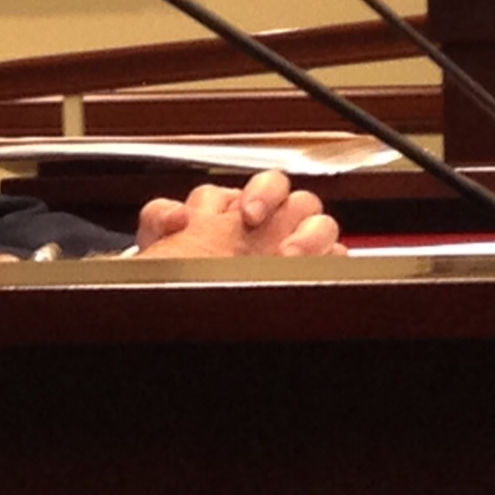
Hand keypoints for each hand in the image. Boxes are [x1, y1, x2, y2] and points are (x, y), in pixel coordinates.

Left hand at [135, 172, 342, 258]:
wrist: (183, 308)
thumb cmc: (176, 270)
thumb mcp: (158, 238)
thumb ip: (160, 215)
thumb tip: (178, 215)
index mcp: (240, 207)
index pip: (266, 186)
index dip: (261, 194)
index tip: (249, 214)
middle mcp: (271, 225)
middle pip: (299, 201)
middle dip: (289, 213)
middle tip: (274, 240)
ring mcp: (292, 249)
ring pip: (322, 225)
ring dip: (312, 238)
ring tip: (290, 258)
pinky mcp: (310, 275)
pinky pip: (337, 259)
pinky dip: (330, 262)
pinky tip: (311, 272)